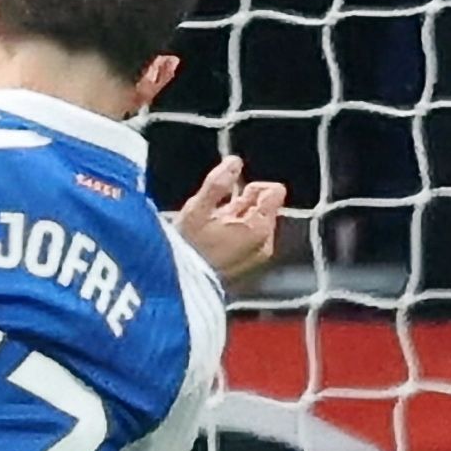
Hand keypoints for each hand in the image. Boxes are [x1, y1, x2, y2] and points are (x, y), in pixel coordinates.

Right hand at [173, 154, 288, 293]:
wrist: (176, 288)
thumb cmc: (184, 250)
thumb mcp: (196, 210)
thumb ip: (217, 183)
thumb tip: (234, 161)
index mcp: (259, 227)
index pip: (274, 191)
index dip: (250, 187)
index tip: (227, 198)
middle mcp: (264, 243)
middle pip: (263, 206)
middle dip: (240, 205)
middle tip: (212, 218)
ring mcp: (257, 257)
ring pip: (253, 222)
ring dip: (234, 220)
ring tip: (208, 231)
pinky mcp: (247, 267)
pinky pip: (247, 239)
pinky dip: (232, 235)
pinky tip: (210, 243)